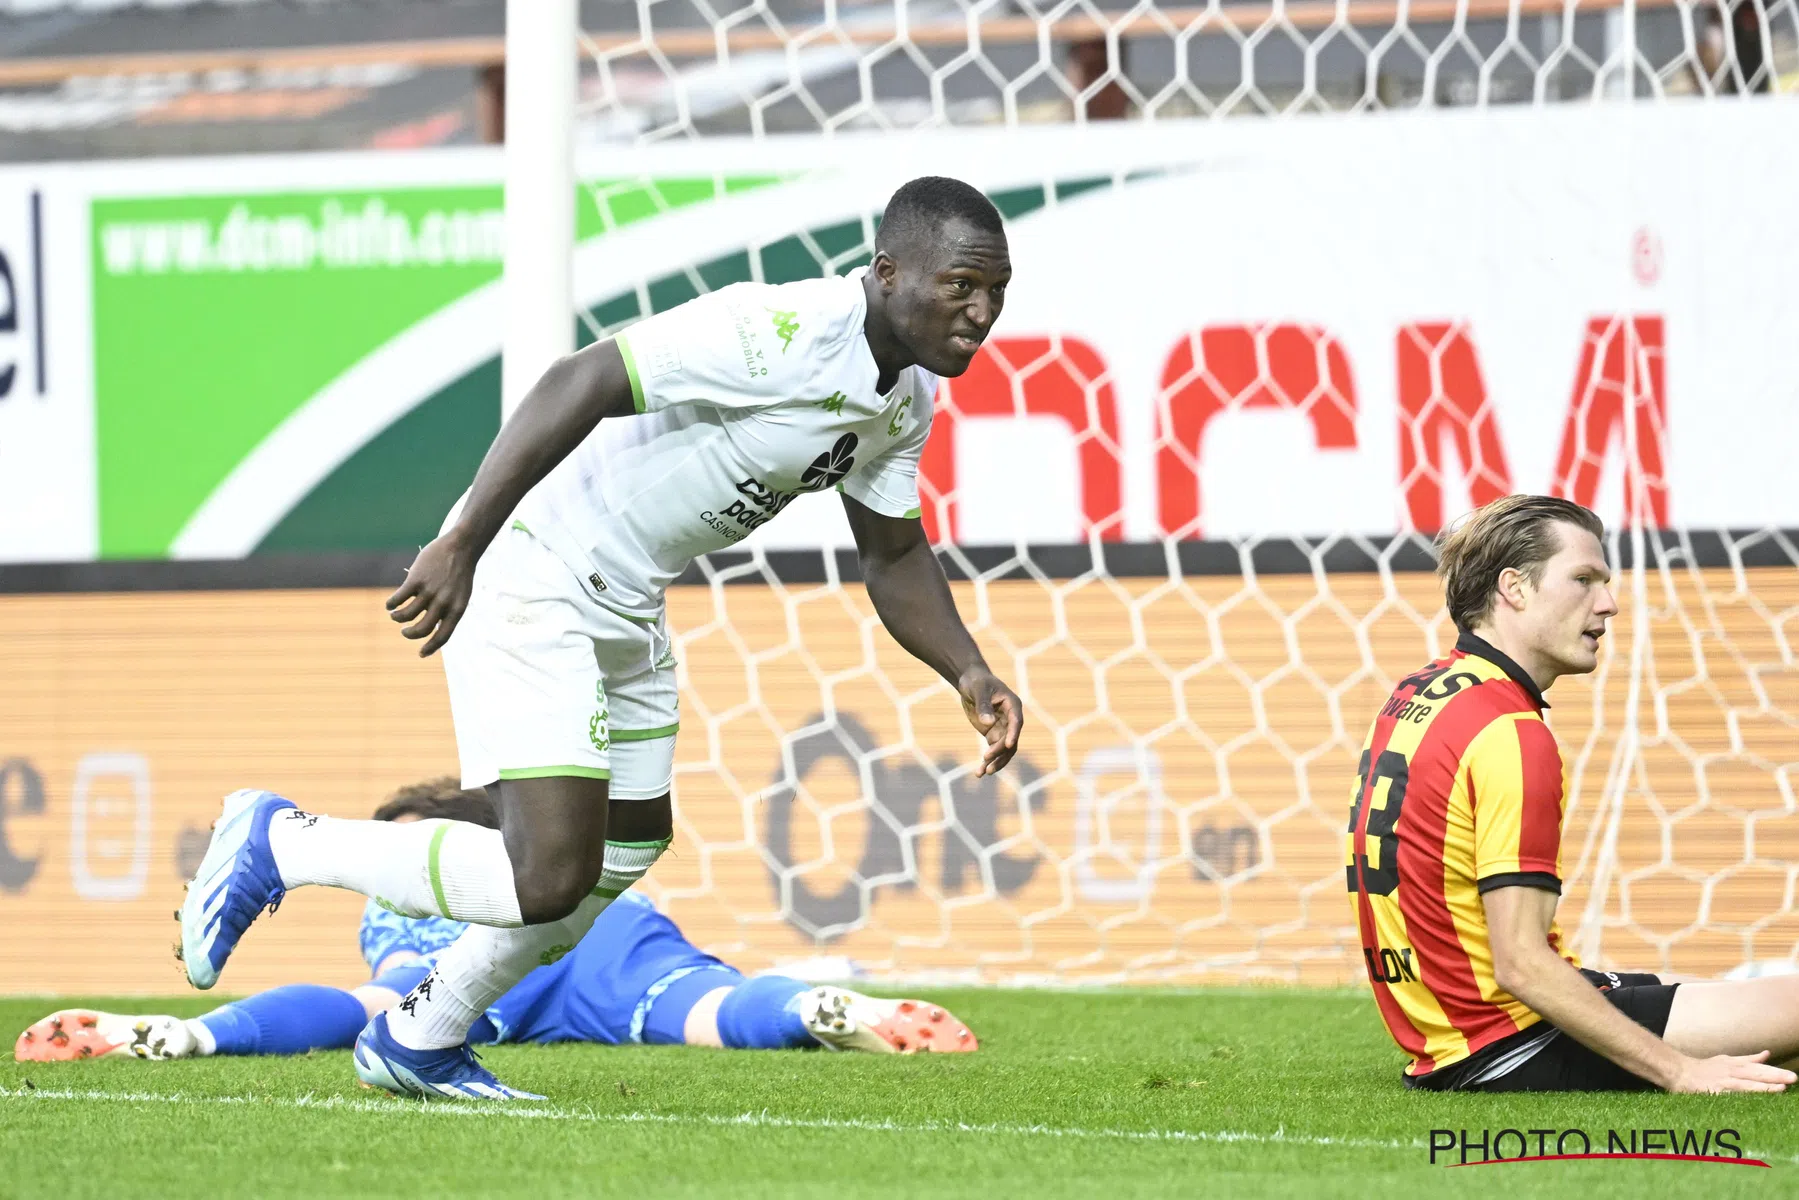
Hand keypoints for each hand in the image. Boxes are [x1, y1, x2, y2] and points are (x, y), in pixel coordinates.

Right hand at [385, 530, 477, 656]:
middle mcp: (443, 603)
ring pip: (406, 615)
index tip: (421, 653)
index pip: (443, 636)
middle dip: (409, 634)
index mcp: (456, 609)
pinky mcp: (416, 580)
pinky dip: (391, 604)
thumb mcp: (460, 595)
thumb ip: (447, 610)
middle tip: (404, 631)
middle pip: (421, 629)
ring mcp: (429, 591)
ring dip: (397, 618)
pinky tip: (390, 604)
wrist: (460, 547)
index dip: (431, 647)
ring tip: (395, 615)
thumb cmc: (459, 573)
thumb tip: (430, 626)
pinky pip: (398, 599)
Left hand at [956, 667, 1022, 776]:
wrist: (971, 682)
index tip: (1008, 745)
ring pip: (1004, 750)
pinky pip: (993, 750)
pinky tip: (979, 772)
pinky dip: (988, 761)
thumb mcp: (978, 690)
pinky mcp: (993, 734)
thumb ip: (983, 704)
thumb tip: (988, 722)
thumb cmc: (977, 682)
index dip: (1013, 734)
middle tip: (986, 759)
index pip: (1016, 722)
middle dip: (1000, 751)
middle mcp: (1011, 719)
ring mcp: (1003, 728)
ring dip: (996, 761)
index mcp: (1013, 705)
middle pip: (1010, 739)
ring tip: (984, 772)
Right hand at [1667, 1050, 1793, 1093]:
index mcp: (1735, 1065)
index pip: (1759, 1068)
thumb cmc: (1704, 1068)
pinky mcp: (1714, 1092)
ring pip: (1747, 1084)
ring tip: (1781, 1088)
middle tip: (1793, 1078)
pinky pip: (1731, 1095)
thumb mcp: (1727, 1060)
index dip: (1776, 1072)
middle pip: (1756, 1074)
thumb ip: (1748, 1059)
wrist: (1678, 1071)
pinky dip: (1743, 1096)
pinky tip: (1754, 1100)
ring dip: (1764, 1086)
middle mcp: (1731, 1072)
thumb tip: (1767, 1055)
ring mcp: (1723, 1082)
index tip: (1792, 1076)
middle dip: (1775, 1077)